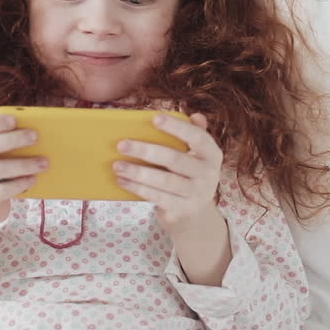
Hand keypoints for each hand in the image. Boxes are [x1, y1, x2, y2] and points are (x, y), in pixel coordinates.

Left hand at [114, 112, 222, 234]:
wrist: (195, 214)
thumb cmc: (190, 175)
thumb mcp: (197, 155)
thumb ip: (195, 134)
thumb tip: (195, 115)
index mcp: (211, 154)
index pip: (197, 137)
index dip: (177, 127)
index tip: (155, 119)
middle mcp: (208, 174)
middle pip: (174, 159)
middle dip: (146, 151)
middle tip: (121, 145)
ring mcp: (196, 194)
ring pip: (164, 181)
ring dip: (138, 172)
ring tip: (117, 165)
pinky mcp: (182, 209)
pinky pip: (158, 197)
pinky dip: (138, 189)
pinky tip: (122, 181)